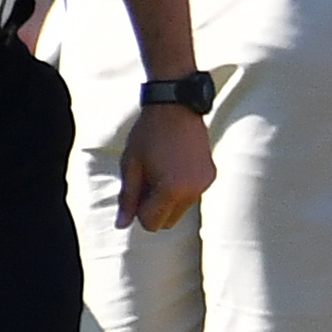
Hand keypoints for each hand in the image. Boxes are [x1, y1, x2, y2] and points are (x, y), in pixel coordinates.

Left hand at [116, 103, 213, 230]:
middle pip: (167, 222)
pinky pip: (191, 195)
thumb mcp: (131, 165)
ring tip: (160, 170)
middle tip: (147, 180)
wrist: (176, 105)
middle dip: (154, 208)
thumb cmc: (149, 133)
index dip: (139, 210)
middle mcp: (192, 191)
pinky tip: (173, 165)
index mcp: (171, 190)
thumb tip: (121, 225)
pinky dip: (181, 189)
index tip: (137, 187)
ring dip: (168, 199)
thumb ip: (127, 198)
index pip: (151, 223)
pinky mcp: (210, 175)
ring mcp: (204, 184)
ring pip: (180, 210)